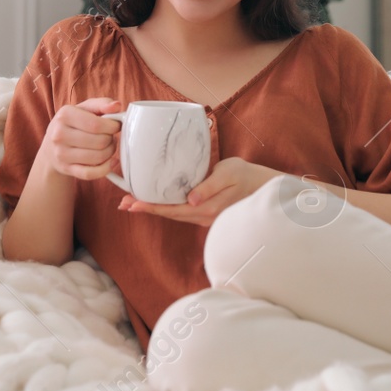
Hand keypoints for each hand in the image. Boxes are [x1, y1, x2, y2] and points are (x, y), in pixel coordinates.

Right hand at [42, 97, 124, 182]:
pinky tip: (109, 161)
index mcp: (65, 115)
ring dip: (110, 152)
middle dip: (111, 139)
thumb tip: (117, 106)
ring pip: (98, 157)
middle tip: (110, 136)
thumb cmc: (73, 124)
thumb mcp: (84, 108)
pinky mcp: (66, 169)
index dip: (113, 126)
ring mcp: (61, 154)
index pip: (97, 124)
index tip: (115, 125)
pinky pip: (91, 173)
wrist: (51, 146)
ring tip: (108, 146)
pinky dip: (105, 169)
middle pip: (100, 141)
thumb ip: (102, 104)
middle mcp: (60, 134)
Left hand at [116, 156, 279, 225]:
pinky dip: (166, 207)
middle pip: (168, 214)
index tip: (131, 203)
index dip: (150, 206)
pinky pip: (182, 211)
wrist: (267, 188)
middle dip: (145, 208)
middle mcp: (203, 216)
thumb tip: (191, 199)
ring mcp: (205, 216)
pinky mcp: (207, 212)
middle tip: (123, 203)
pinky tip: (157, 201)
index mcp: (206, 208)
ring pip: (174, 214)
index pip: (171, 209)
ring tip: (133, 203)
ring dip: (153, 208)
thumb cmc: (248, 176)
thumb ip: (210, 187)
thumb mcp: (229, 174)